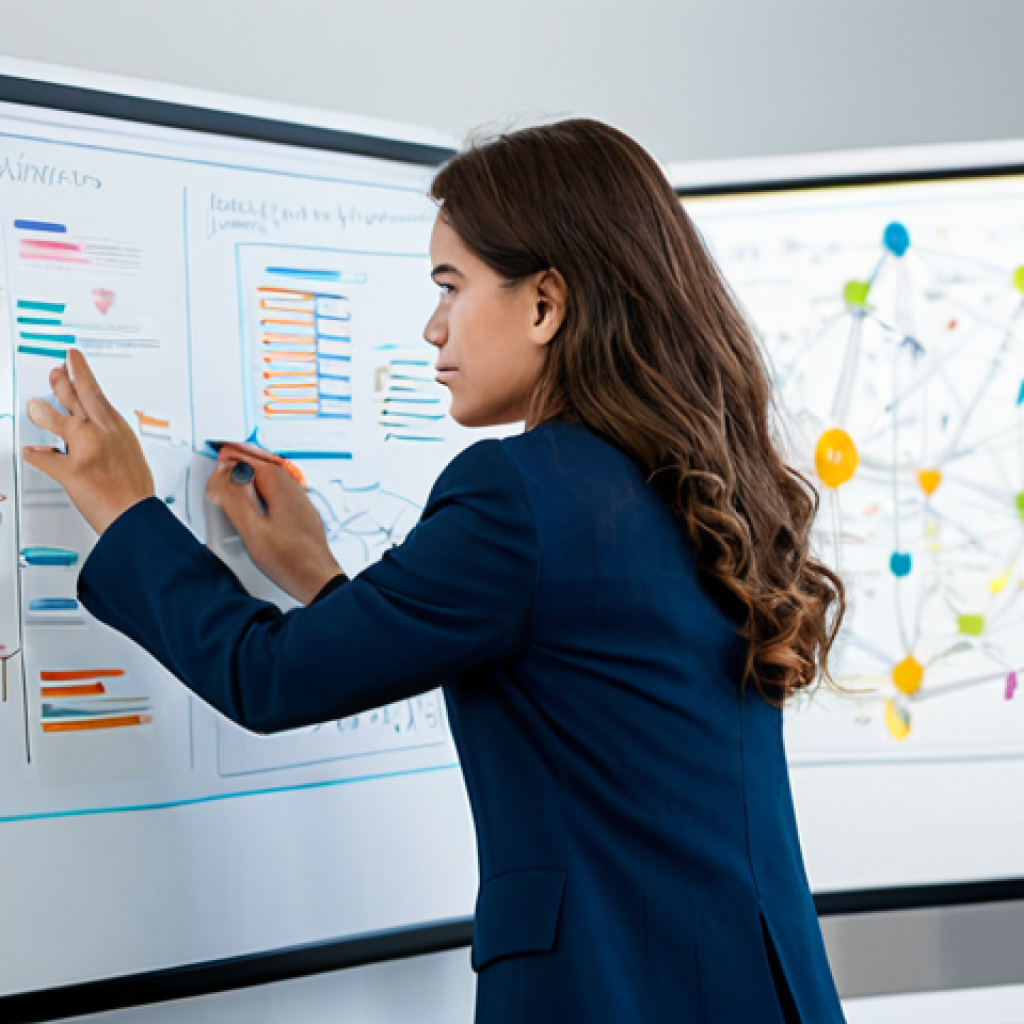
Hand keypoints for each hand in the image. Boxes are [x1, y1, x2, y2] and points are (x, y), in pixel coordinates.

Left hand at [22, 350, 154, 533]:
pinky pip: (44, 458)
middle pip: (76, 396)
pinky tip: (31, 452)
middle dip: (61, 380)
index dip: (81, 372)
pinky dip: (35, 455)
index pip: (95, 391)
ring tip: (34, 407)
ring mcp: (86, 449)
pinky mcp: (72, 471)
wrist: (136, 514)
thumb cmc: (135, 489)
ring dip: (41, 412)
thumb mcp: (129, 453)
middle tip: (53, 372)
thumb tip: (93, 433)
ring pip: (56, 420)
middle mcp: (101, 433)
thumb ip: (108, 437)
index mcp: (116, 427)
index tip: (73, 360)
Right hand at [206, 444, 342, 604]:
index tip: (216, 457)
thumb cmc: (290, 560)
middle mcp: (293, 489)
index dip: (230, 459)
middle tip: (225, 455)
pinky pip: (280, 491)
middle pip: (264, 464)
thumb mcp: (252, 530)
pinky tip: (257, 497)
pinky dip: (264, 487)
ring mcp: (300, 501)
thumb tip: (222, 477)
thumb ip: (234, 500)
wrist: (316, 580)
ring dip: (254, 471)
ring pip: (273, 477)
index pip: (250, 460)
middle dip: (244, 458)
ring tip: (237, 471)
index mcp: (280, 486)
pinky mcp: (301, 515)